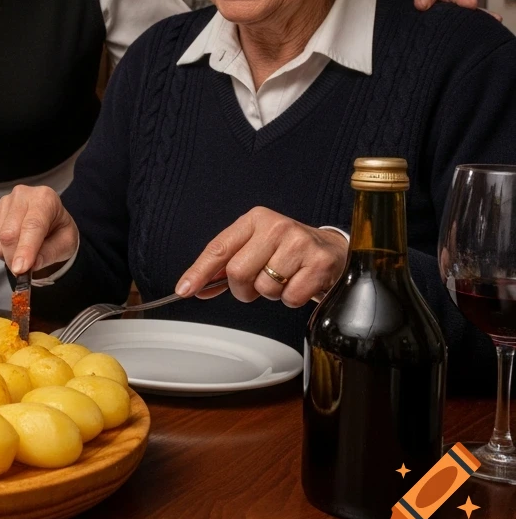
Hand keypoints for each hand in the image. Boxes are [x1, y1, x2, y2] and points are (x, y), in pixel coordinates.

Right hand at [0, 185, 77, 274]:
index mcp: (45, 198)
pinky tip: (15, 246)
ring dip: (8, 256)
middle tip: (23, 273)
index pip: (32, 225)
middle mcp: (22, 195)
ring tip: (24, 253)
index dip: (25, 249)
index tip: (20, 270)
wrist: (50, 220)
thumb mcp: (65, 243)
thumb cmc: (59, 231)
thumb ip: (50, 253)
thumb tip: (31, 266)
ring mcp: (4, 202)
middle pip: (10, 233)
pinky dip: (2, 251)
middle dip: (14, 258)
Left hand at [174, 207, 347, 307]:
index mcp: (254, 220)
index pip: (219, 248)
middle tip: (258, 283)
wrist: (333, 250)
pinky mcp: (319, 263)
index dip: (199, 272)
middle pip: (238, 273)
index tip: (185, 290)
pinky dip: (292, 298)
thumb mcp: (255, 247)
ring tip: (285, 278)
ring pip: (264, 288)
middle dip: (244, 288)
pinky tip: (300, 282)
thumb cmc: (288, 250)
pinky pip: (290, 297)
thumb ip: (225, 266)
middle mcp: (276, 226)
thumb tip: (195, 287)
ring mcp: (299, 243)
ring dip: (271, 293)